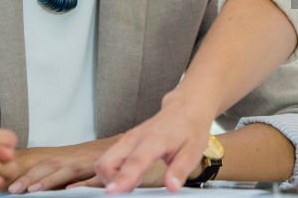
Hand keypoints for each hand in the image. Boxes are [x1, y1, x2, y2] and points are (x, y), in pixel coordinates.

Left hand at [8, 138, 114, 192]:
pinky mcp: (104, 166)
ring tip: (33, 190)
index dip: (26, 174)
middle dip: (29, 177)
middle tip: (12, 189)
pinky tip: (71, 190)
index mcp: (68, 158)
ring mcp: (89, 161)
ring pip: (66, 170)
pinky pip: (91, 176)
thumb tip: (42, 186)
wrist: (130, 146)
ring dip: (48, 180)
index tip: (9, 186)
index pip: (43, 164)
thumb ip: (64, 175)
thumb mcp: (80, 166)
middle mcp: (75, 157)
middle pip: (49, 165)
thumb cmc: (103, 160)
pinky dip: (81, 183)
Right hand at [95, 90, 213, 192]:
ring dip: (111, 177)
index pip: (134, 161)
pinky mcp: (125, 142)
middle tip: (128, 192)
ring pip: (104, 161)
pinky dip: (114, 172)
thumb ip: (180, 170)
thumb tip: (172, 186)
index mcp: (154, 139)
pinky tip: (133, 175)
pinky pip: (109, 159)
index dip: (123, 178)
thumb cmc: (190, 128)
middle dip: (110, 181)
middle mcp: (135, 138)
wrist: (186, 107)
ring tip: (136, 181)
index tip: (113, 191)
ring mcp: (127, 139)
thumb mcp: (192, 151)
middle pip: (107, 162)